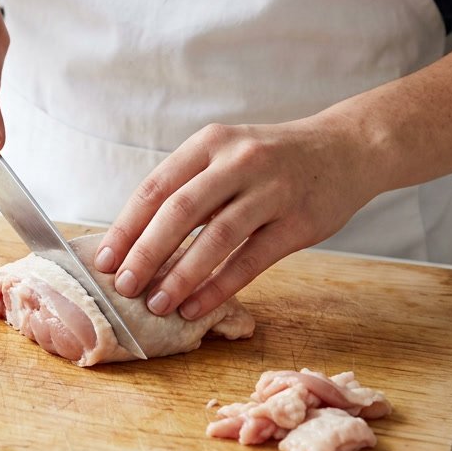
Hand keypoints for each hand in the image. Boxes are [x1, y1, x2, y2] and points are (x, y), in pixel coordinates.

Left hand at [93, 116, 382, 320]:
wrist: (347, 148)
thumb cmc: (273, 160)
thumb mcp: (226, 154)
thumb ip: (188, 187)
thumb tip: (136, 240)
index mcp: (210, 144)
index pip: (155, 188)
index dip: (126, 227)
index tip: (104, 260)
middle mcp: (238, 161)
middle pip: (180, 212)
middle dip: (145, 254)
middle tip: (124, 287)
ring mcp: (271, 190)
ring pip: (216, 237)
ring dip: (181, 275)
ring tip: (156, 304)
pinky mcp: (298, 221)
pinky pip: (251, 259)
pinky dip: (219, 286)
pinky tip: (195, 307)